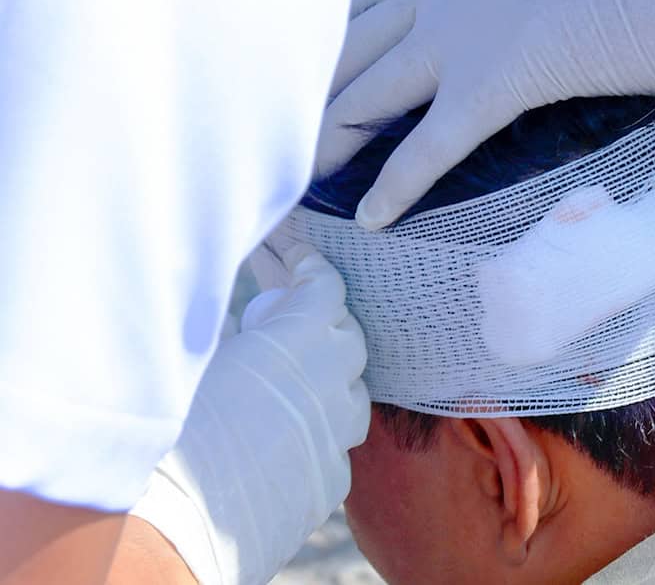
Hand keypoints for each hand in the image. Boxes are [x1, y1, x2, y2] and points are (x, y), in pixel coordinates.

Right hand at [130, 246, 368, 584]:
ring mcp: (339, 435)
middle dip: (326, 322)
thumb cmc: (173, 427)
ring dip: (329, 380)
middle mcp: (334, 383)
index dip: (310, 266)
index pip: (325, 286)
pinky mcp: (334, 481)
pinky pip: (334, 442)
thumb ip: (229, 328)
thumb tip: (237, 312)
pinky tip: (282, 435)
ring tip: (291, 377)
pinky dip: (315, 430)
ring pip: (351, 394)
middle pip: (348, 339)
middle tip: (291, 316)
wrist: (174, 523)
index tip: (298, 260)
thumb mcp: (196, 357)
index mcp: (301, 339)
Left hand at [317, 0, 654, 228]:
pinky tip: (372, 218)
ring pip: (369, 90)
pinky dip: (397, 183)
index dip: (336, 46)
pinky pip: (431, 141)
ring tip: (300, 178)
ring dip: (329, 137)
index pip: (376, 4)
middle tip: (281, 136)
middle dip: (313, 93)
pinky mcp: (498, 79)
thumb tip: (552, 20)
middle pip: (352, 47)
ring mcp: (467, 33)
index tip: (310, 78)